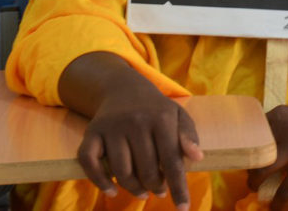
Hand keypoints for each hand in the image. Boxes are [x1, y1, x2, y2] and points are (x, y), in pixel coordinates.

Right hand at [77, 83, 202, 207]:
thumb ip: (189, 136)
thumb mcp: (178, 116)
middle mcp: (136, 121)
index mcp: (162, 118)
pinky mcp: (92, 132)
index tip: (183, 208)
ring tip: (143, 192)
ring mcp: (112, 127)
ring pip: (121, 171)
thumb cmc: (156, 110)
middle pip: (146, 169)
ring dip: (133, 188)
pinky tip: (112, 191)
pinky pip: (90, 163)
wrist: (124, 89)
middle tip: (160, 191)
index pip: (172, 160)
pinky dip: (100, 181)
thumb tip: (198, 158)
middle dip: (156, 186)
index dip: (178, 187)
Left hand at [247, 106, 287, 209]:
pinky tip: (276, 207)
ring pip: (264, 172)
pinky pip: (286, 190)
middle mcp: (286, 127)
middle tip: (252, 180)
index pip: (250, 134)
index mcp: (281, 114)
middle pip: (254, 155)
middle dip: (249, 171)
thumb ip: (277, 131)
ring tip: (259, 192)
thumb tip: (252, 155)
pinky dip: (278, 202)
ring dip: (257, 185)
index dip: (244, 151)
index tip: (243, 161)